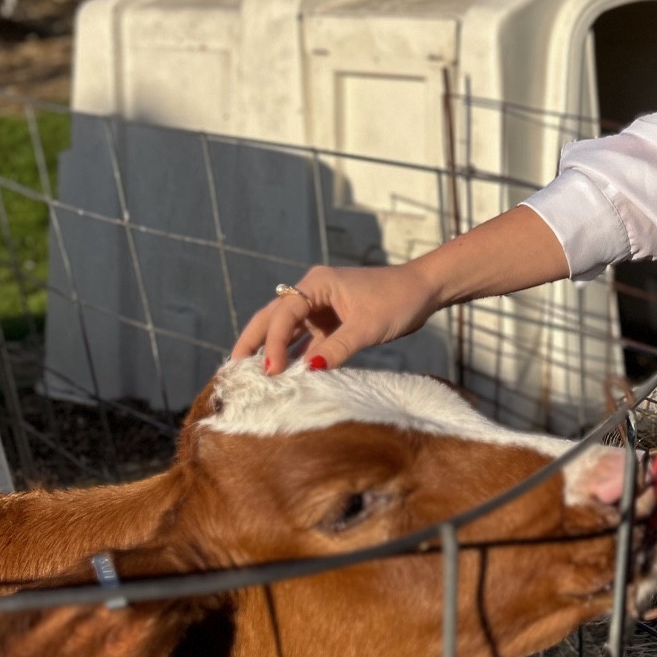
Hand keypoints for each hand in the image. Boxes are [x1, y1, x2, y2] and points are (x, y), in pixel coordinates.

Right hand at [232, 262, 439, 372]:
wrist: (423, 290)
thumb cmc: (397, 301)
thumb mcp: (367, 328)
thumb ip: (337, 348)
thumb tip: (309, 371)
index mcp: (318, 283)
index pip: (284, 312)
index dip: (274, 342)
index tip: (270, 369)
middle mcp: (314, 291)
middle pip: (274, 316)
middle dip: (254, 340)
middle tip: (233, 366)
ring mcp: (322, 305)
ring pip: (289, 328)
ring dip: (273, 348)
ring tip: (253, 372)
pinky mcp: (333, 319)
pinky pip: (308, 338)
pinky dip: (297, 353)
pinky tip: (287, 372)